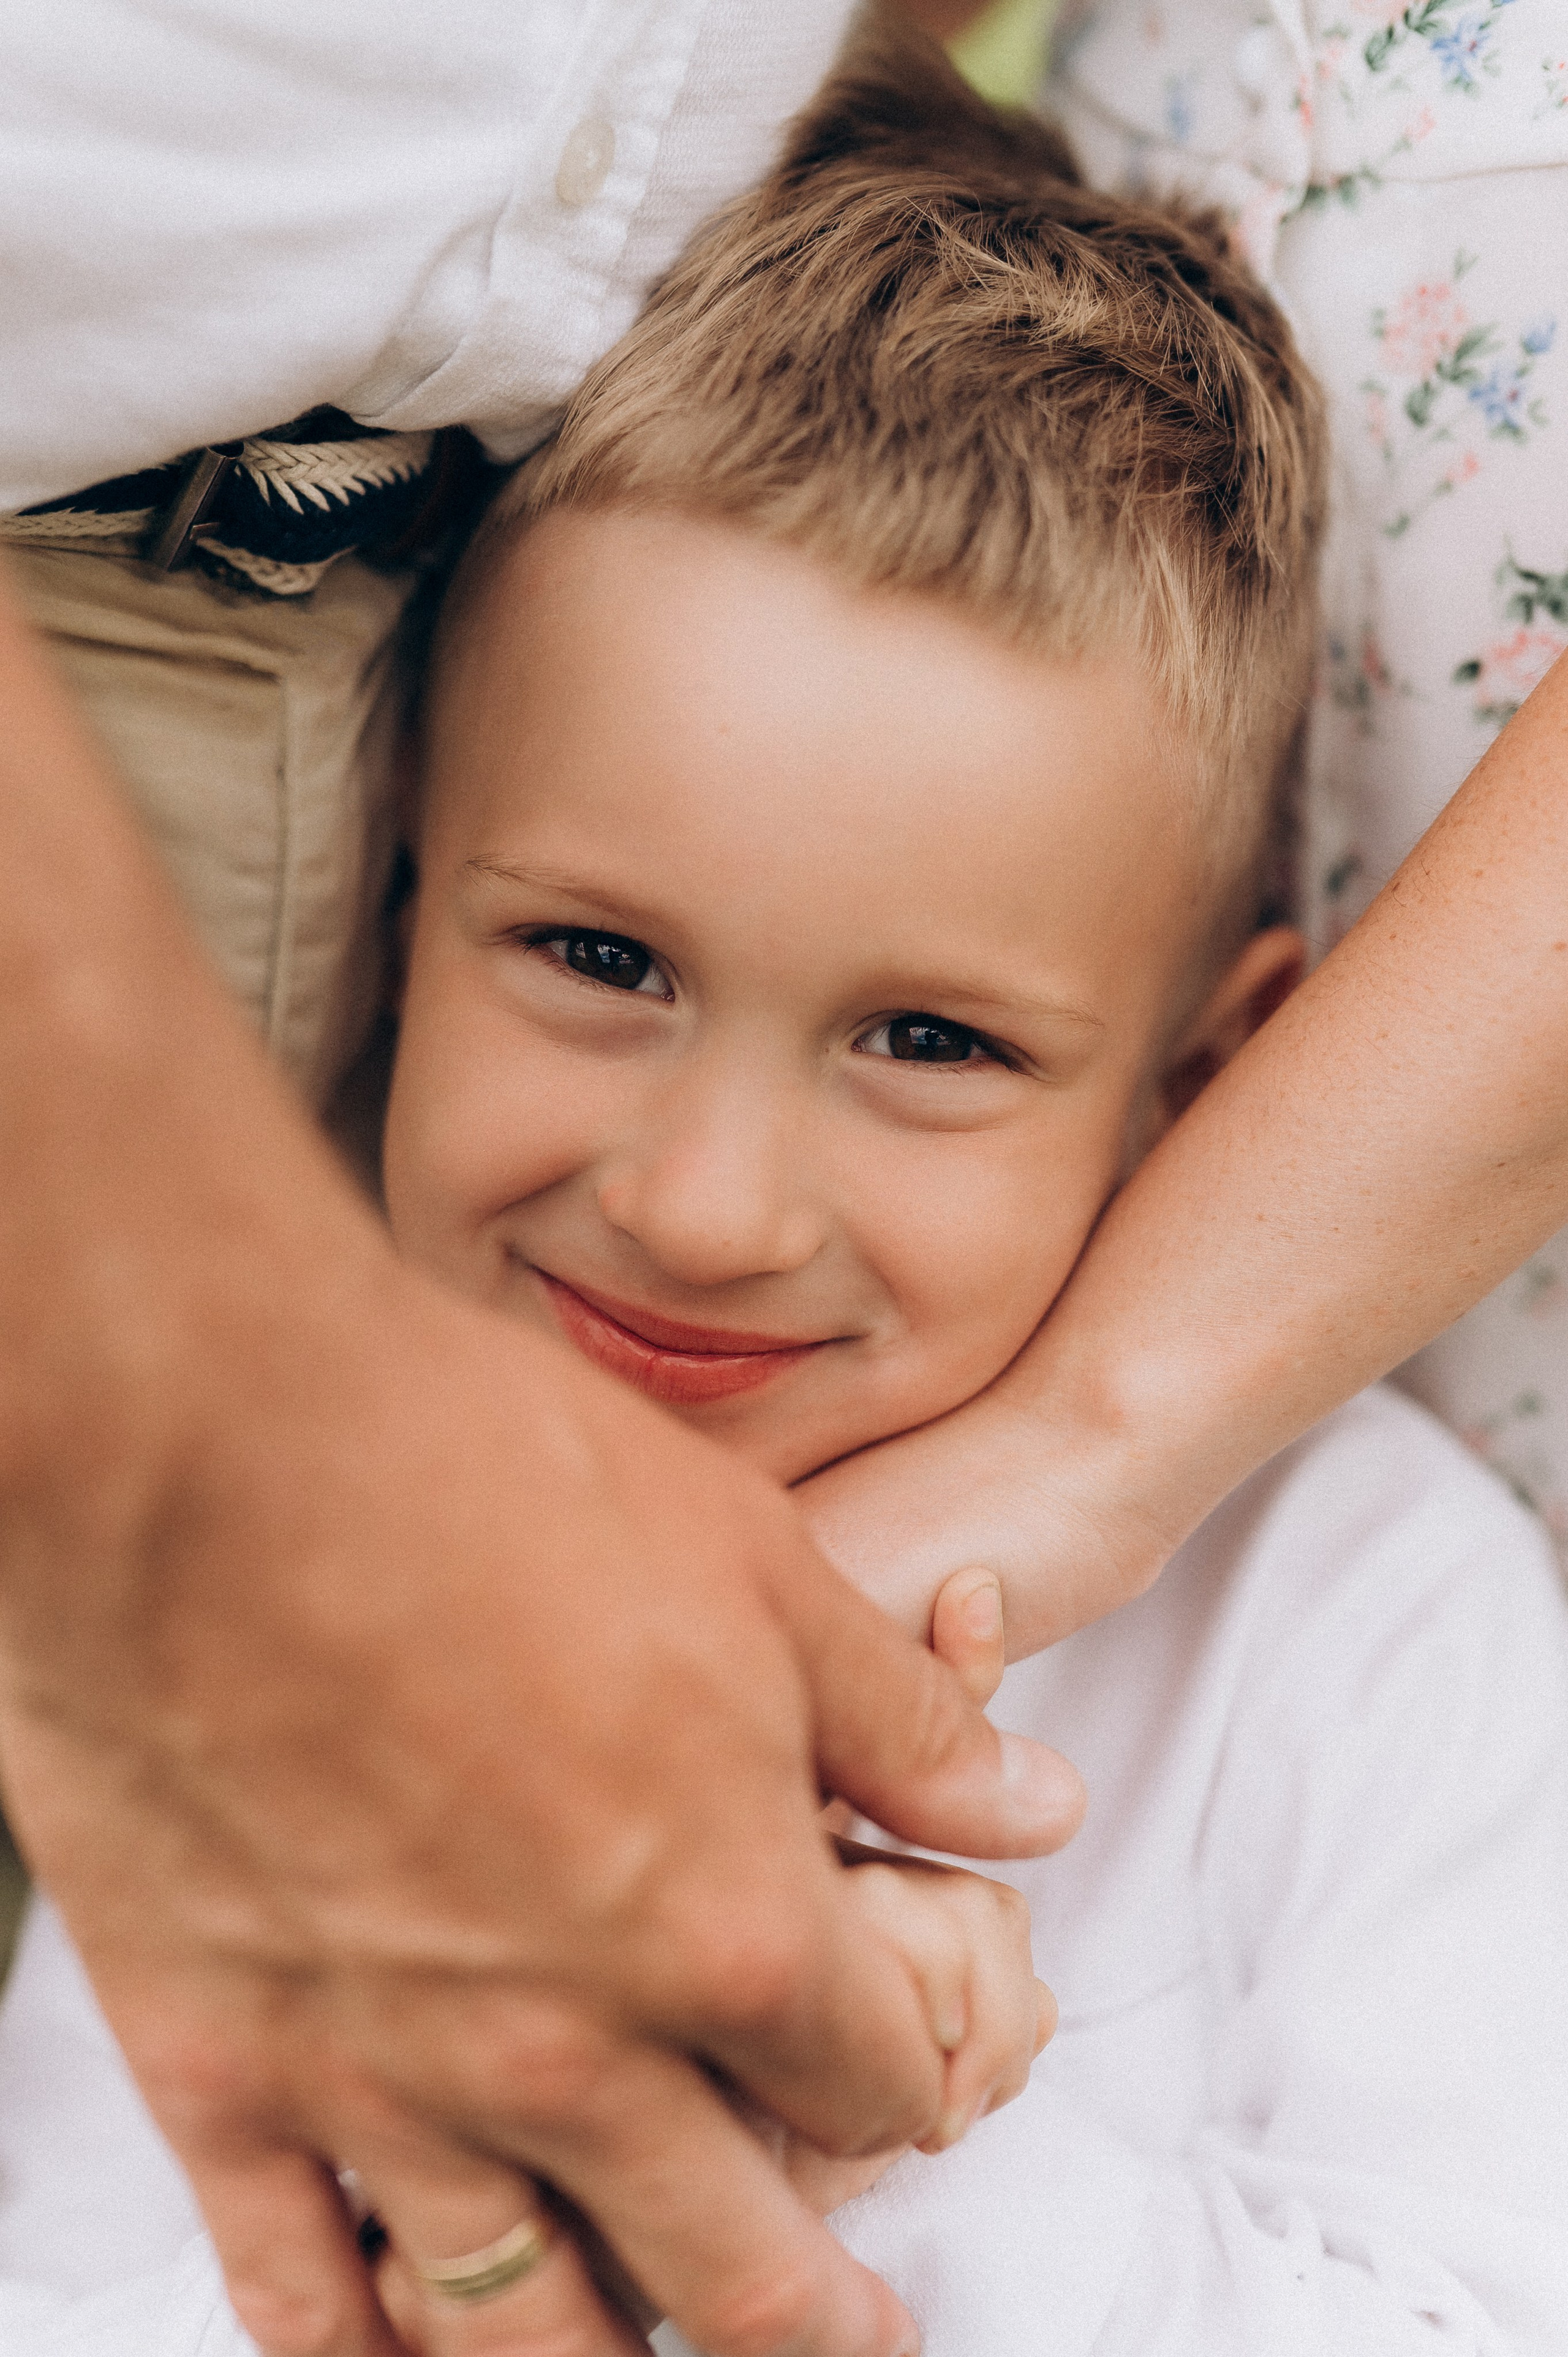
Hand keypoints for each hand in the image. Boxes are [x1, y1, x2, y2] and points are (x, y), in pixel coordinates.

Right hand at [0, 572, 1091, 2356]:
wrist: (217, 1442)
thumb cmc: (481, 1473)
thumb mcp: (759, 1567)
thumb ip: (904, 1723)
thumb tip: (1034, 1806)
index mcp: (726, 1922)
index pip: (871, 2077)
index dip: (915, 2082)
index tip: (911, 2075)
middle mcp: (568, 2045)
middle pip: (733, 2258)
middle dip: (817, 2306)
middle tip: (852, 2330)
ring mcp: (386, 2078)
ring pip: (531, 2321)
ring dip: (618, 2355)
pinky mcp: (222, 2065)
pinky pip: (300, 2290)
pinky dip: (368, 2351)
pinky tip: (407, 2352)